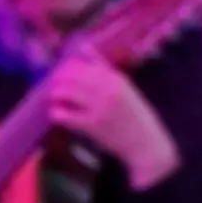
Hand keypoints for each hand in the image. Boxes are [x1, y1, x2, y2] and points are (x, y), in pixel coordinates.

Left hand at [46, 54, 181, 189]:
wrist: (146, 143)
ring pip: (67, 93)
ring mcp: (100, 108)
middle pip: (74, 77)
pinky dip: (57, 113)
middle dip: (60, 80)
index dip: (70, 67)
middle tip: (55, 86)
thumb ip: (109, 77)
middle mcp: (109, 90)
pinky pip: (65, 115)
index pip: (86, 66)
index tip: (63, 72)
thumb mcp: (128, 92)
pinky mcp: (92, 125)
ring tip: (55, 99)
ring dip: (56, 94)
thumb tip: (88, 59)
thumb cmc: (136, 117)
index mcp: (118, 80)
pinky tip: (58, 114)